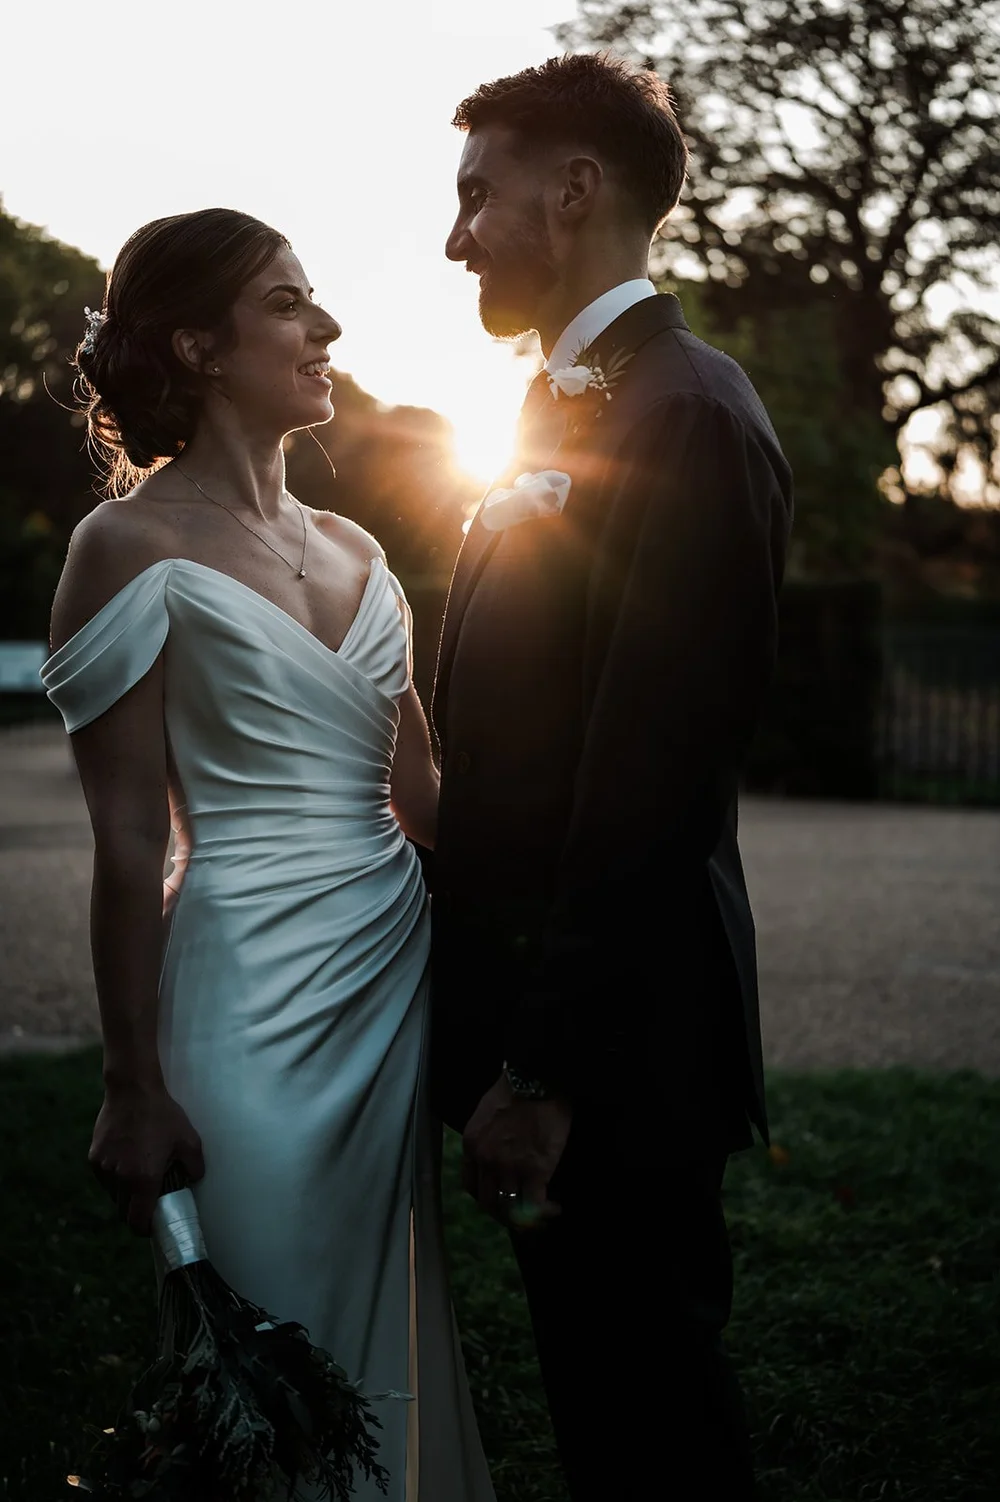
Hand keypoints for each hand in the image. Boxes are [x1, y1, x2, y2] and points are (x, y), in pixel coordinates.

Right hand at [89, 1081, 204, 1235]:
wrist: (133, 1090)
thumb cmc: (163, 1115)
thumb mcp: (189, 1140)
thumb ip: (195, 1167)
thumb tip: (193, 1180)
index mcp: (143, 1179)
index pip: (137, 1221)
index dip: (144, 1229)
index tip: (152, 1226)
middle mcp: (120, 1178)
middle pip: (123, 1211)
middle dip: (135, 1213)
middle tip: (148, 1203)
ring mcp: (104, 1168)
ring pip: (112, 1194)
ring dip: (124, 1194)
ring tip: (138, 1176)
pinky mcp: (94, 1157)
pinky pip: (104, 1177)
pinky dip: (114, 1177)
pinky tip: (127, 1159)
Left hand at [462, 1074, 571, 1227]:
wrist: (538, 1078)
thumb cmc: (516, 1088)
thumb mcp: (486, 1112)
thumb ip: (487, 1137)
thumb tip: (500, 1154)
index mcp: (472, 1145)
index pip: (471, 1186)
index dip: (486, 1197)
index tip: (500, 1198)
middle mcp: (486, 1160)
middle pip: (489, 1203)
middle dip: (505, 1214)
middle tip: (520, 1215)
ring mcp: (509, 1167)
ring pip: (511, 1209)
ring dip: (526, 1218)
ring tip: (541, 1215)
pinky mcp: (535, 1170)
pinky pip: (534, 1206)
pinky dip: (544, 1213)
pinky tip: (554, 1209)